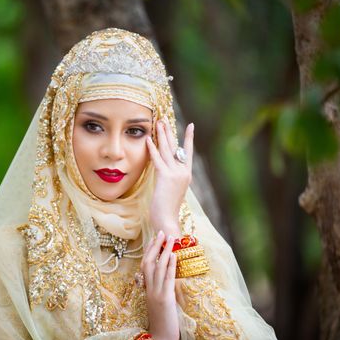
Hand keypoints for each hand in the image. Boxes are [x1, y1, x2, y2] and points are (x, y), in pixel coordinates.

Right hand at [141, 231, 179, 339]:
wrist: (159, 338)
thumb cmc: (161, 322)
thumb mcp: (156, 304)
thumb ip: (157, 291)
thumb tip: (164, 280)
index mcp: (146, 289)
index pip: (145, 266)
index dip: (149, 251)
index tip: (153, 239)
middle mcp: (149, 289)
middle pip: (148, 262)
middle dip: (155, 246)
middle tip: (160, 232)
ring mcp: (156, 292)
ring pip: (158, 267)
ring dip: (164, 251)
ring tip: (170, 238)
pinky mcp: (165, 298)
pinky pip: (167, 278)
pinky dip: (170, 265)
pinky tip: (174, 255)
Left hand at [146, 117, 193, 236]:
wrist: (167, 220)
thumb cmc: (166, 210)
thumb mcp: (170, 191)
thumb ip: (169, 179)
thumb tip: (163, 170)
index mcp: (186, 175)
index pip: (188, 152)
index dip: (189, 138)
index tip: (191, 125)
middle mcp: (183, 172)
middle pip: (176, 147)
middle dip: (169, 132)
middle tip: (163, 119)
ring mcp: (176, 174)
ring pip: (167, 150)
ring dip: (161, 135)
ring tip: (157, 123)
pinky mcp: (166, 177)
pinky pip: (158, 159)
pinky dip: (152, 148)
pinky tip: (148, 139)